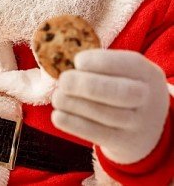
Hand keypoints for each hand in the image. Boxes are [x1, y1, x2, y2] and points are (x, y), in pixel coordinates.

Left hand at [51, 49, 168, 163]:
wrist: (146, 125)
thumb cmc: (122, 86)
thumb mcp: (123, 71)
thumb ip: (99, 66)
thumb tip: (63, 65)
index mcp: (146, 72)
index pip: (128, 64)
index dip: (99, 61)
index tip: (77, 61)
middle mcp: (146, 98)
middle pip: (120, 92)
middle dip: (86, 85)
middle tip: (63, 81)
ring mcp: (138, 123)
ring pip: (106, 115)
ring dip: (75, 104)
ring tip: (57, 98)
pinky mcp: (124, 143)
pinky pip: (97, 134)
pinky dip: (73, 124)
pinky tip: (57, 116)